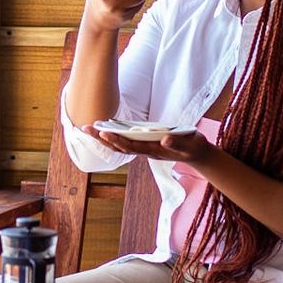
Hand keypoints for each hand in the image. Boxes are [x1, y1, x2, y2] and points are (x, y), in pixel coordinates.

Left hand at [86, 127, 213, 165]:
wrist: (196, 154)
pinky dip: (113, 136)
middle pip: (120, 146)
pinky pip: (126, 141)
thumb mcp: (189, 144)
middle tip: (85, 128)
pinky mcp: (145, 144)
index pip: (131, 147)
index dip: (117, 140)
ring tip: (88, 128)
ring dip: (104, 138)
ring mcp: (145, 148)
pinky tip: (104, 129)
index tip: (103, 132)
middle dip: (102, 138)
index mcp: (154, 151)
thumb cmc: (193, 147)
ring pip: (120, 145)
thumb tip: (164, 140)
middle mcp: (146, 151)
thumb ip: (177, 143)